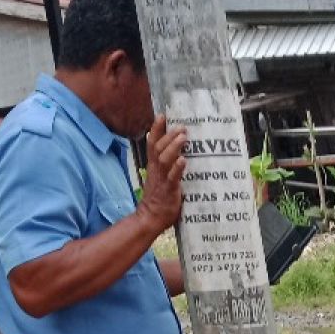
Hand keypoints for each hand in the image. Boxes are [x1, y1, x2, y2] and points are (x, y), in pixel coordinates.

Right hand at [138, 115, 186, 233]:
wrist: (151, 218)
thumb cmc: (160, 199)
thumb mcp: (162, 178)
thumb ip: (168, 167)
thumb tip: (181, 154)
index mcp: (153, 166)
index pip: (152, 143)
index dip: (156, 129)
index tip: (162, 115)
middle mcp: (156, 170)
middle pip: (158, 148)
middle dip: (169, 135)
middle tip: (181, 126)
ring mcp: (161, 179)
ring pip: (164, 159)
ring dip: (173, 147)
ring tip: (183, 137)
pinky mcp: (168, 190)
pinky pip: (172, 177)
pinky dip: (177, 168)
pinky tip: (183, 160)